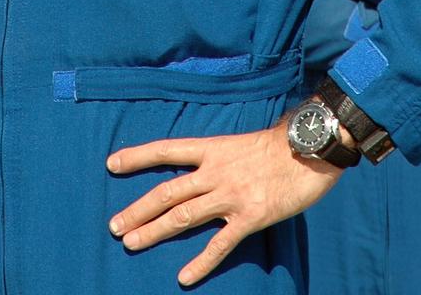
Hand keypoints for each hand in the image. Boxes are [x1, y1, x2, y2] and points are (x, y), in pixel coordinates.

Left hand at [106, 122, 341, 286]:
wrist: (309, 150)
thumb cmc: (278, 146)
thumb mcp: (240, 143)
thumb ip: (219, 158)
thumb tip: (202, 171)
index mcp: (212, 148)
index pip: (166, 150)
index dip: (138, 156)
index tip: (112, 164)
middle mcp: (215, 171)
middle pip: (167, 191)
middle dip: (138, 209)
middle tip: (114, 226)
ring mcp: (230, 195)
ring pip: (183, 215)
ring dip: (154, 231)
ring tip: (131, 244)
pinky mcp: (249, 217)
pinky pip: (219, 244)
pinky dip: (200, 262)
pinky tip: (183, 277)